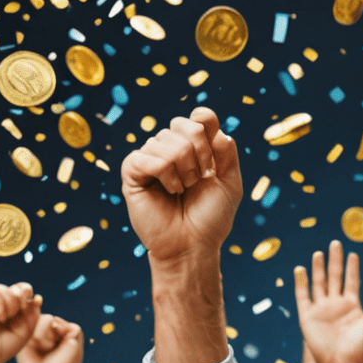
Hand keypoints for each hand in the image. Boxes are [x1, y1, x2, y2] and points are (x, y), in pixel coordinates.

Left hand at [17, 313, 84, 362]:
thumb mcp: (26, 342)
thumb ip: (30, 322)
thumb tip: (40, 302)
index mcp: (47, 335)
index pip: (33, 319)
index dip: (28, 332)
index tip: (33, 350)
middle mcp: (58, 332)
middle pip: (39, 317)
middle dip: (34, 334)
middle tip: (40, 351)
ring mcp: (67, 332)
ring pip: (47, 318)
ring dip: (41, 335)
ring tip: (47, 349)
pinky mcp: (75, 333)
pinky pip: (57, 322)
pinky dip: (51, 334)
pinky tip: (54, 347)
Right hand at [122, 107, 242, 265]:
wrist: (193, 246)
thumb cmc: (210, 218)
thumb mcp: (230, 184)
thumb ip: (227, 152)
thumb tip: (208, 123)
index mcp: (193, 147)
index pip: (200, 117)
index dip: (208, 131)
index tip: (213, 162)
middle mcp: (171, 148)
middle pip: (184, 125)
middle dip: (199, 156)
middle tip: (197, 181)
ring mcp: (151, 157)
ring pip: (167, 141)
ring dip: (183, 171)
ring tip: (182, 190)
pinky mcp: (133, 170)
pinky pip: (148, 156)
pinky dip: (165, 174)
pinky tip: (168, 190)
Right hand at [294, 239, 362, 362]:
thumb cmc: (362, 349)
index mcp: (353, 306)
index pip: (352, 281)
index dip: (352, 268)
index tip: (353, 253)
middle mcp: (337, 306)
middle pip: (335, 278)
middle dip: (335, 261)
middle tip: (335, 243)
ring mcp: (322, 310)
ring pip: (319, 284)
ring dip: (318, 268)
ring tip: (319, 253)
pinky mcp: (308, 317)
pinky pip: (303, 296)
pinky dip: (301, 283)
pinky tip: (300, 269)